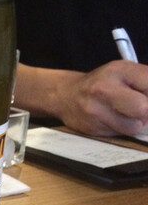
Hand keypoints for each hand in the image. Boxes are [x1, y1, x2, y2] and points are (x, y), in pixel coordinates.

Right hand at [14, 61, 147, 136]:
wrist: (66, 95)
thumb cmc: (102, 83)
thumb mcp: (124, 72)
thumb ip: (144, 82)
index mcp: (118, 70)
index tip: (145, 97)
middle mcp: (104, 89)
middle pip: (143, 109)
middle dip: (146, 112)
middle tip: (141, 110)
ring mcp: (95, 110)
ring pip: (133, 126)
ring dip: (135, 123)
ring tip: (126, 115)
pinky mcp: (91, 128)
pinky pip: (119, 134)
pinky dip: (121, 129)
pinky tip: (111, 119)